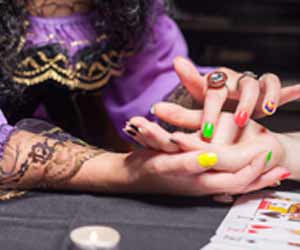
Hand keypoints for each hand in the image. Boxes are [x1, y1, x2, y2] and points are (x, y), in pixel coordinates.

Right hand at [123, 111, 289, 195]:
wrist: (130, 177)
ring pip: (235, 185)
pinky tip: (241, 173)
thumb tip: (212, 158)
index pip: (236, 179)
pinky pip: (224, 183)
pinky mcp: (195, 182)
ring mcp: (200, 185)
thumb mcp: (162, 162)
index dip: (254, 169)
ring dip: (254, 179)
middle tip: (282, 169)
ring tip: (271, 173)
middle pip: (241, 186)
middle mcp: (203, 186)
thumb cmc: (144, 168)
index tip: (269, 154)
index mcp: (198, 180)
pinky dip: (238, 178)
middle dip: (262, 178)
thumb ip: (187, 162)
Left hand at [164, 57, 299, 137]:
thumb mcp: (197, 114)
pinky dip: (290, 90)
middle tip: (239, 120)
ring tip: (267, 109)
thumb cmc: (212, 108)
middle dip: (240, 102)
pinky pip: (279, 87)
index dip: (210, 110)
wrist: (233, 104)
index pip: (211, 92)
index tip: (203, 129)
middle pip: (238, 85)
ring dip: (266, 95)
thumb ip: (179, 114)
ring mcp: (251, 84)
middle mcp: (233, 81)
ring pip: (263, 82)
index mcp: (214, 84)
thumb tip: (153, 109)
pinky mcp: (267, 90)